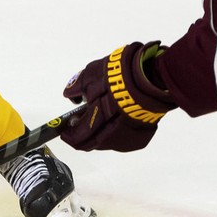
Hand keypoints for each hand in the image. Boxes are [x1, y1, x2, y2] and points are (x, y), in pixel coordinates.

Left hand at [60, 41, 176, 151]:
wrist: (152, 75)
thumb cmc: (121, 72)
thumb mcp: (93, 72)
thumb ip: (77, 86)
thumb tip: (70, 96)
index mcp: (101, 115)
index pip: (80, 134)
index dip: (69, 135)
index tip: (64, 132)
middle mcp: (115, 130)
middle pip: (94, 144)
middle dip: (81, 140)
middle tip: (76, 133)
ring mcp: (131, 134)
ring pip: (110, 144)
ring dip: (99, 137)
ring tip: (96, 125)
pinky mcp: (143, 135)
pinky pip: (125, 140)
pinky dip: (116, 135)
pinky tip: (115, 124)